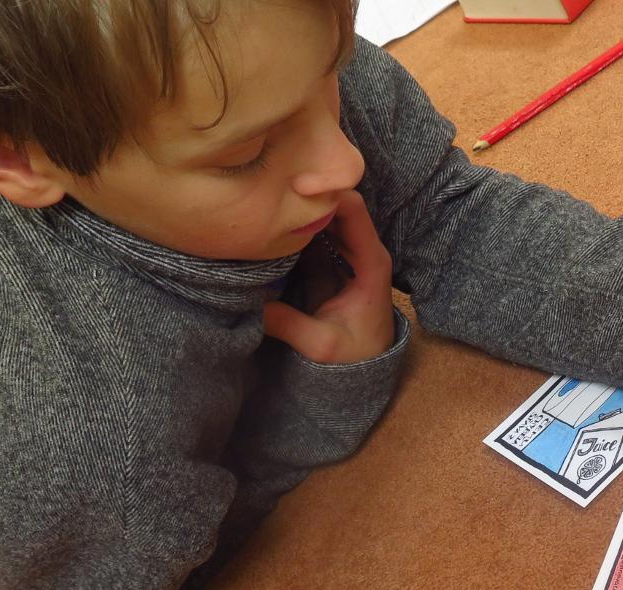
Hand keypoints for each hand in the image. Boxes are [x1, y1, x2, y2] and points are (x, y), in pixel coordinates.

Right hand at [262, 190, 393, 363]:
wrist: (364, 367)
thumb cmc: (355, 357)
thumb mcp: (323, 346)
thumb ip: (291, 325)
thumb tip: (252, 306)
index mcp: (371, 261)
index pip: (352, 208)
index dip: (325, 191)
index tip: (290, 189)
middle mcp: (360, 248)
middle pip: (333, 202)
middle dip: (303, 195)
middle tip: (266, 192)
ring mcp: (342, 251)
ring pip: (319, 213)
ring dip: (294, 208)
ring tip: (261, 203)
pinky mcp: (326, 259)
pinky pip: (307, 231)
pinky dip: (289, 225)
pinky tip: (264, 224)